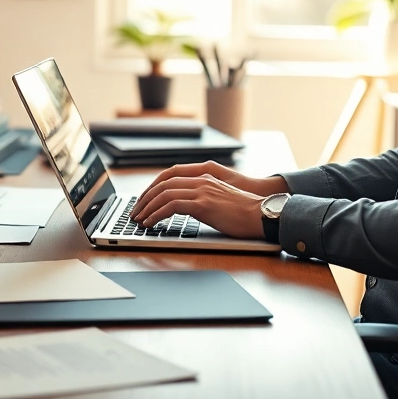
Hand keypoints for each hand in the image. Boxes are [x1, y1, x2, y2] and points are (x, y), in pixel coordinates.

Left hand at [131, 173, 266, 238]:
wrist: (262, 214)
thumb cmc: (245, 212)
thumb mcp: (221, 199)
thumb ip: (204, 197)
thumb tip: (186, 206)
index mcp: (205, 176)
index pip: (170, 175)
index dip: (153, 187)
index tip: (144, 199)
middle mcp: (201, 180)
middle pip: (163, 183)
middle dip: (145, 198)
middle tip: (135, 212)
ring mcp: (202, 191)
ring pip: (164, 194)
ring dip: (147, 208)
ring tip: (139, 220)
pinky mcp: (203, 204)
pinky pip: (170, 206)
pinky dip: (156, 215)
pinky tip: (150, 223)